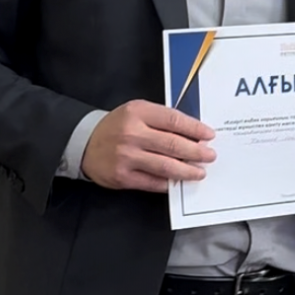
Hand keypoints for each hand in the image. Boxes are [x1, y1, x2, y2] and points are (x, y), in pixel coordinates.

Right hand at [81, 101, 215, 192]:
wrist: (85, 143)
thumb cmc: (117, 126)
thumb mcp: (136, 112)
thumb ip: (161, 119)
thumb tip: (192, 134)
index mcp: (138, 112)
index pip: (173, 120)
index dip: (194, 129)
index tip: (209, 135)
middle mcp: (132, 133)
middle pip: (172, 144)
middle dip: (196, 151)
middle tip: (209, 156)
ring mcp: (127, 156)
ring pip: (165, 165)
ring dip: (186, 170)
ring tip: (199, 172)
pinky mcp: (123, 176)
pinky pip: (152, 181)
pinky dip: (168, 182)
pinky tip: (178, 182)